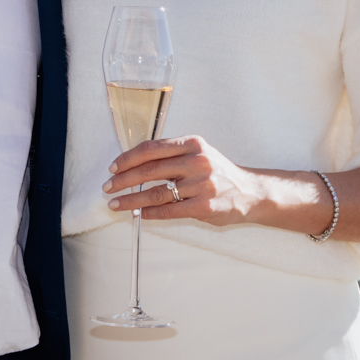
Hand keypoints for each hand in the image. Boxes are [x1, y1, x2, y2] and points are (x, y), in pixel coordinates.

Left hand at [102, 137, 359, 239]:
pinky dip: (150, 213)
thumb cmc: (217, 172)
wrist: (251, 192)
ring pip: (156, 192)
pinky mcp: (205, 208)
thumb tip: (132, 162)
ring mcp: (202, 185)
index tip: (113, 168)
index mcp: (193, 144)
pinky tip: (139, 215)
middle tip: (107, 188)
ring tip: (116, 205)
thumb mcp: (198, 153)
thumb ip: (171, 155)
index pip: (152, 148)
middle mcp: (197, 162)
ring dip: (131, 200)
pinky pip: (170, 211)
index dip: (128, 158)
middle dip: (123, 180)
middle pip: (150, 170)